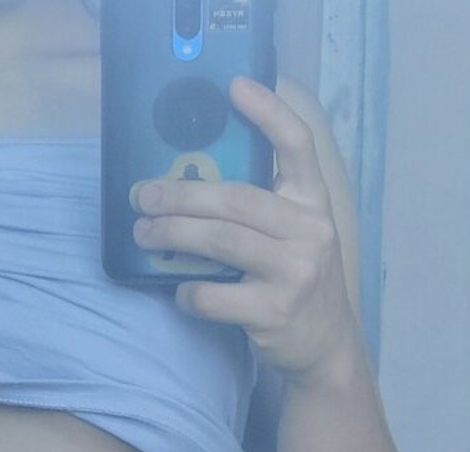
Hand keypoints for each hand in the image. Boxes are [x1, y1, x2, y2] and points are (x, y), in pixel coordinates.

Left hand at [129, 76, 357, 381]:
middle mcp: (310, 231)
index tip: (233, 88)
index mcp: (314, 203)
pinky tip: (179, 290)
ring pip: (220, 241)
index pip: (296, 145)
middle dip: (182, 194)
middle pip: (236, 199)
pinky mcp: (273, 313)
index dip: (267, 112)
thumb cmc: (296, 281)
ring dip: (173, 236)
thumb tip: (192, 181)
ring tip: (145, 234)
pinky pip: (213, 295)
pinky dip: (188, 292)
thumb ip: (263, 207)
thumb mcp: (296, 234)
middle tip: (145, 197)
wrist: (324, 345)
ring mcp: (294, 273)